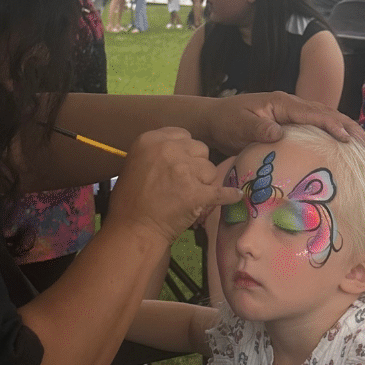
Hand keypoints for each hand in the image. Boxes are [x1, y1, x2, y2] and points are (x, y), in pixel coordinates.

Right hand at [107, 128, 236, 244]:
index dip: (186, 151)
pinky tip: (235, 196)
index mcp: (151, 140)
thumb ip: (157, 152)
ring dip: (204, 182)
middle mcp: (169, 150)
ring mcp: (184, 171)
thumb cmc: (130, 200)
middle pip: (200, 149)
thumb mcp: (136, 163)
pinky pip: (221, 192)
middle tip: (186, 182)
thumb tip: (179, 152)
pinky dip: (229, 196)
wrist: (133, 229)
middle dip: (197, 164)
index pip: (184, 135)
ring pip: (210, 169)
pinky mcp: (197, 193)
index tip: (182, 163)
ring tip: (191, 196)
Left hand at [204, 91, 364, 156]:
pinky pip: (317, 125)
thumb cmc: (226, 122)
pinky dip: (333, 132)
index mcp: (283, 103)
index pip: (314, 114)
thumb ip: (258, 130)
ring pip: (325, 118)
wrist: (214, 119)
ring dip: (346, 129)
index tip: (348, 140)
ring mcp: (292, 112)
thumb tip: (278, 133)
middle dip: (350, 127)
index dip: (333, 126)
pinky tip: (344, 144)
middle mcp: (291, 104)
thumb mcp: (239, 127)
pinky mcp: (290, 122)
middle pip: (327, 113)